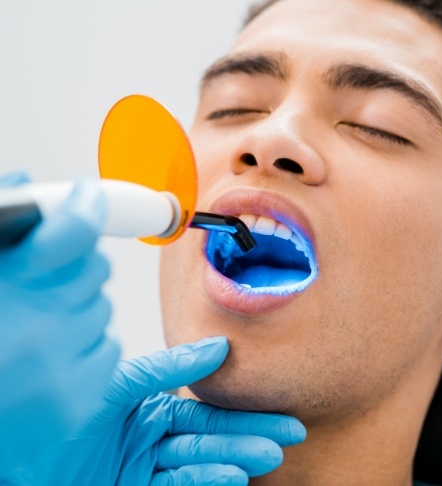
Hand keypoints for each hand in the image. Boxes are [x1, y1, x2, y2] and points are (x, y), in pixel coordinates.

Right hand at [0, 173, 119, 476]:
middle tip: (50, 277)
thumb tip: (25, 181)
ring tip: (38, 327)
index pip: (73, 232)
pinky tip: (52, 356)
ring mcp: (56, 369)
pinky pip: (110, 348)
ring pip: (104, 309)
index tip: (88, 197)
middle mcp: (33, 328)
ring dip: (80, 309)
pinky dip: (89, 346)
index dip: (86, 207)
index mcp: (5, 286)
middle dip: (78, 265)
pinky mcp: (75, 403)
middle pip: (97, 268)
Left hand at [44, 337, 305, 484]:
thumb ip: (166, 368)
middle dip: (251, 437)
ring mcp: (147, 467)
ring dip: (235, 459)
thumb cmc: (67, 414)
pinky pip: (179, 485)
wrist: (22, 455)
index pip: (206, 412)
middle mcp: (153, 436)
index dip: (243, 413)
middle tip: (290, 436)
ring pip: (201, 463)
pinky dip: (207, 481)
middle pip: (211, 438)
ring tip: (268, 455)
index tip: (280, 414)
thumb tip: (217, 347)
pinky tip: (233, 477)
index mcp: (150, 406)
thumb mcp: (117, 385)